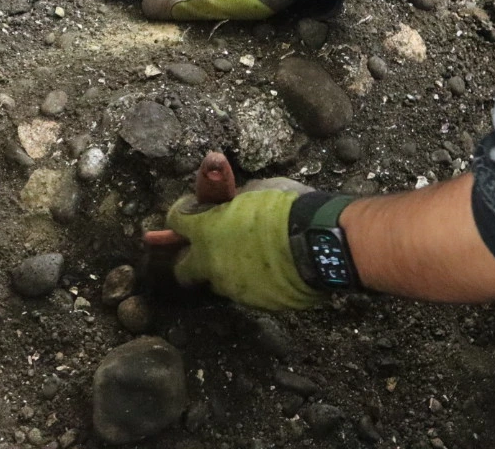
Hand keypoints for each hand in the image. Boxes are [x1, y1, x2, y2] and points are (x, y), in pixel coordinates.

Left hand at [166, 187, 320, 310]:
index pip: (176, 221)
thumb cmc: (286, 209)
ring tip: (252, 255)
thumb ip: (233, 199)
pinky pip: (247, 290)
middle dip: (189, 260)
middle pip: (183, 269)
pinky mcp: (256, 304)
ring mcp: (233, 288)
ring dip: (226, 269)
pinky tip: (273, 268)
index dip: (182, 214)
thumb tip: (226, 203)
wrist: (319, 243)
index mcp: (206, 231)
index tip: (193, 209)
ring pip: (218, 281)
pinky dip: (253, 280)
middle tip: (205, 249)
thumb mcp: (256, 190)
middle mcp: (211, 263)